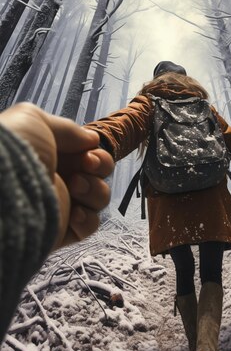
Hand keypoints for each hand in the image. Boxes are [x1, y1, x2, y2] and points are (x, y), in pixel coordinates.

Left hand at [0, 103, 113, 248]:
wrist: (2, 189)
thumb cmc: (15, 151)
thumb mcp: (35, 120)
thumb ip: (67, 128)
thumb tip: (92, 139)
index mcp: (49, 153)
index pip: (85, 153)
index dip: (94, 151)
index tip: (88, 149)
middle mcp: (55, 177)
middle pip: (97, 173)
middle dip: (100, 165)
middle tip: (87, 164)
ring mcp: (59, 204)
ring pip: (98, 197)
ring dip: (94, 189)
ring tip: (74, 186)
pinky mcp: (61, 229)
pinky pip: (90, 225)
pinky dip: (88, 218)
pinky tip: (75, 212)